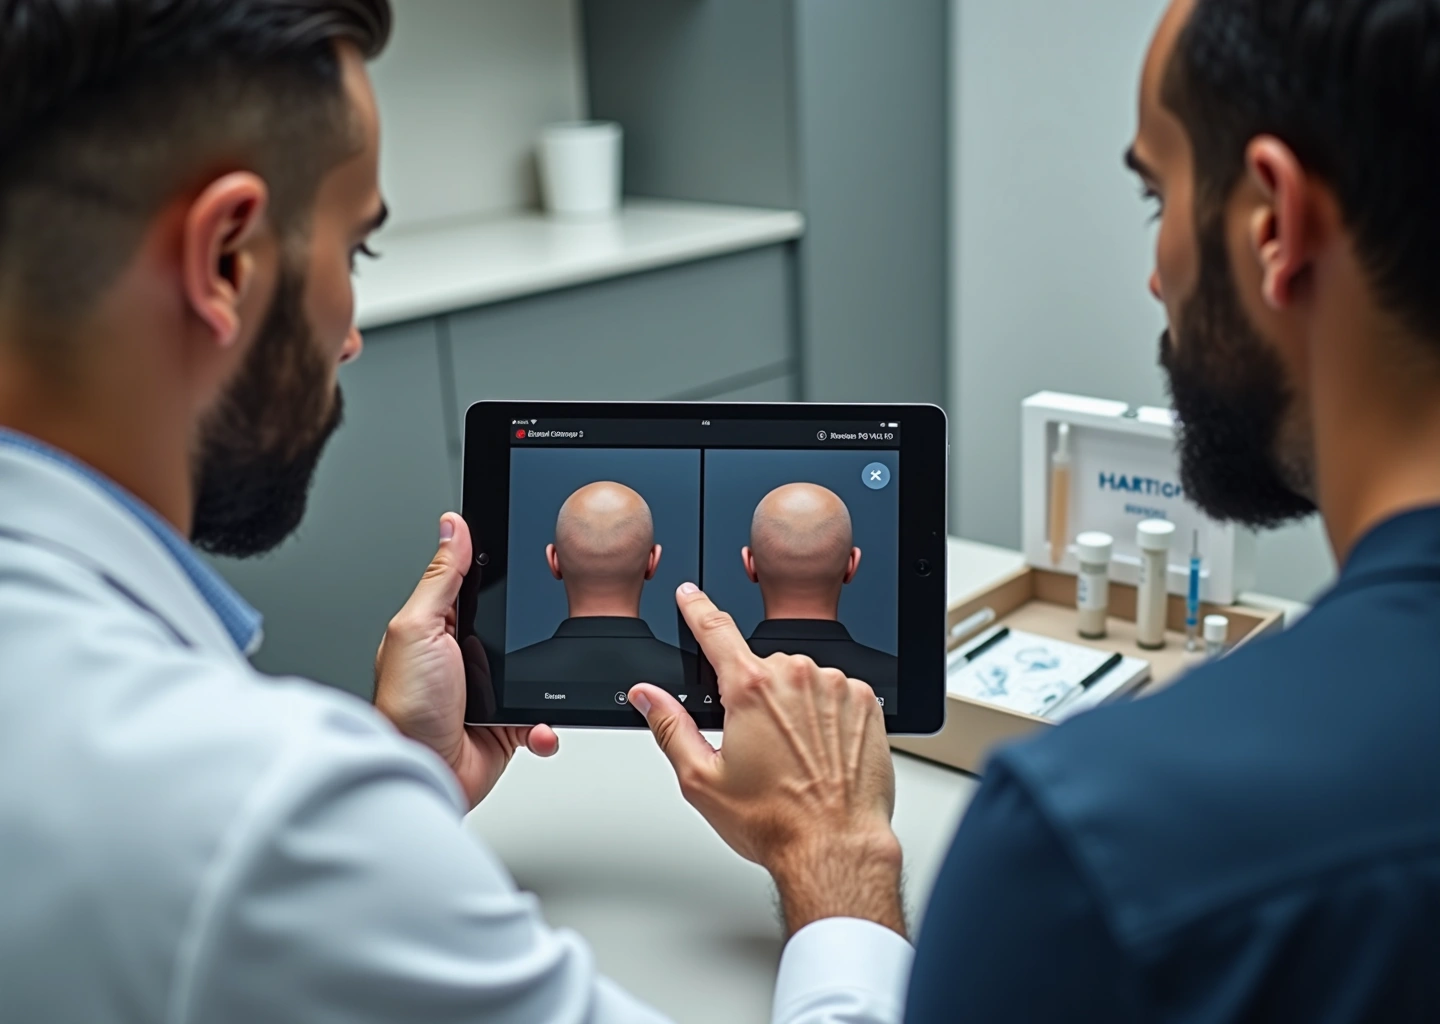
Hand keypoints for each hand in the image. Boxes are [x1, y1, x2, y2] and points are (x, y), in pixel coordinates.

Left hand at [375, 513, 557, 807]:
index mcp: (440, 628)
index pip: (474, 585)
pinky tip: (537, 723)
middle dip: (532, 629)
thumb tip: (453, 527)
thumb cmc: (405, 709)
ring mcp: (488, 693)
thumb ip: (440, 579)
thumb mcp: (417, 629)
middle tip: (540, 627)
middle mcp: (465, 658)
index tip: (524, 554)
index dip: (497, 569)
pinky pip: (542, 718)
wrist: (423, 773)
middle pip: (514, 626)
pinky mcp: (507, 727)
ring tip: (538, 684)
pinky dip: (546, 724)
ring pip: (535, 673)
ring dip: (545, 682)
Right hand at [629, 584, 903, 937]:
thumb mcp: (702, 780)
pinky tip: (820, 753)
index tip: (690, 596)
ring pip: (801, 680)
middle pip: (761, 668)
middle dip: (753, 697)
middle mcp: (796, 677)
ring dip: (792, 707)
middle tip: (757, 746)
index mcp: (751, 690)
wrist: (836, 846)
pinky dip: (825, 716)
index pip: (715, 630)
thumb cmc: (776, 821)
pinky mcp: (865, 703)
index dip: (697, 609)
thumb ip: (670, 727)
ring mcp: (836, 687)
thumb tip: (648, 696)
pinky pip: (835, 694)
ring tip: (793, 758)